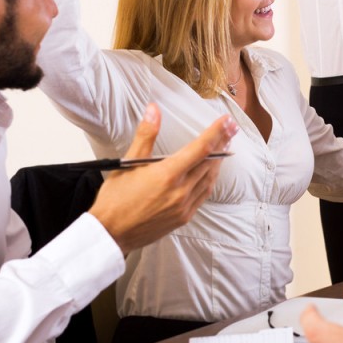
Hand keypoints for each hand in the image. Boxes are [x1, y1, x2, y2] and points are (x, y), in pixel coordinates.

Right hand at [89, 104, 238, 254]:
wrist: (111, 233)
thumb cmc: (116, 198)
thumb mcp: (128, 162)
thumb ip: (145, 135)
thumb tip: (153, 110)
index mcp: (168, 174)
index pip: (201, 148)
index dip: (217, 132)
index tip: (227, 121)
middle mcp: (180, 191)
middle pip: (209, 162)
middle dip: (222, 143)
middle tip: (232, 129)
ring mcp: (184, 206)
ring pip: (209, 178)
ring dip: (219, 161)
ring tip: (225, 146)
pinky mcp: (184, 217)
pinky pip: (204, 194)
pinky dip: (210, 179)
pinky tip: (212, 172)